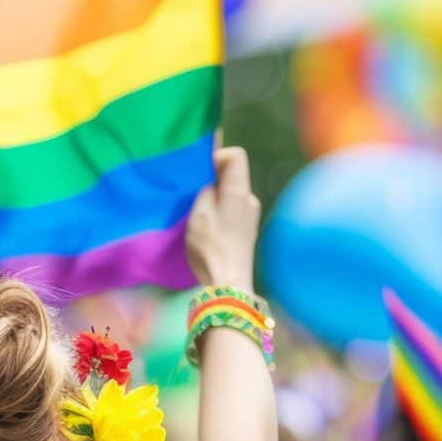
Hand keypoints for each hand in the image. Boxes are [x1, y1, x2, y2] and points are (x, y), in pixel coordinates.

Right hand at [185, 146, 260, 289]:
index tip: (199, 173)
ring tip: (196, 218)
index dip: (216, 156)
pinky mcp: (246, 232)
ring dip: (213, 200)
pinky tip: (206, 232)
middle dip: (211, 181)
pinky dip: (218, 214)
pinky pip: (230, 212)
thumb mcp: (199, 211)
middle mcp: (250, 200)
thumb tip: (210, 180)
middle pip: (232, 175)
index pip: (236, 155)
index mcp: (240, 191)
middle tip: (191, 198)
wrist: (228, 284)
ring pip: (229, 195)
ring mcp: (250, 217)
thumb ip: (205, 188)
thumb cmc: (211, 246)